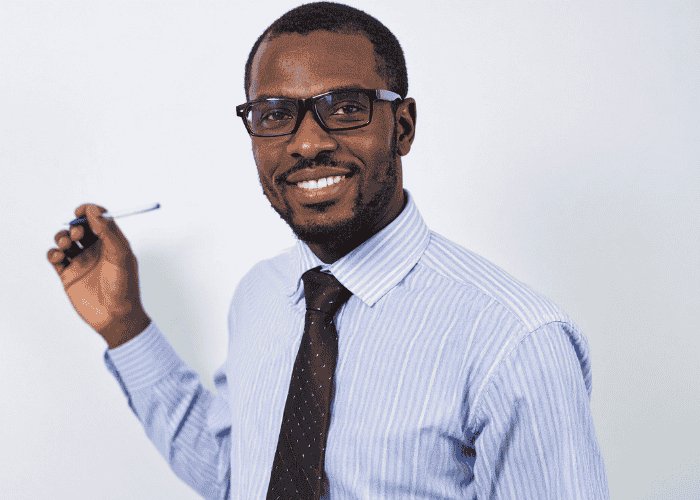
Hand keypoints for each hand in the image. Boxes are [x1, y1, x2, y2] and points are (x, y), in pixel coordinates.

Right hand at [47, 204, 150, 348]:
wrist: (116, 317)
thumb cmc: (125, 287)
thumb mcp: (121, 256)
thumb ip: (109, 232)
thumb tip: (94, 211)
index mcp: (112, 243)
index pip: (99, 219)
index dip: (90, 211)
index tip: (82, 211)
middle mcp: (96, 250)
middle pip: (80, 227)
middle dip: (74, 225)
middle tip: (76, 234)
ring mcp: (81, 262)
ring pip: (65, 241)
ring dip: (61, 236)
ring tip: (66, 244)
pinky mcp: (68, 275)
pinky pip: (55, 258)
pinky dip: (53, 252)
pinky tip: (58, 256)